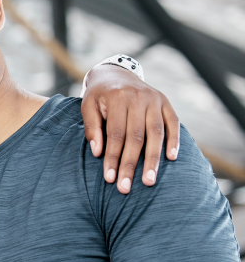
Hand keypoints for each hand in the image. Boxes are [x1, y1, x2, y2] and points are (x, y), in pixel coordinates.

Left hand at [81, 65, 179, 193]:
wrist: (115, 73)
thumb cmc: (98, 96)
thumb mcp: (88, 106)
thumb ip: (92, 128)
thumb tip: (97, 152)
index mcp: (117, 98)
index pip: (116, 134)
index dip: (113, 157)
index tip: (110, 178)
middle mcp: (139, 98)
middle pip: (136, 137)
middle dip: (131, 164)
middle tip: (126, 187)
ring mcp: (155, 100)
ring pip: (156, 134)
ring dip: (153, 159)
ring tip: (149, 181)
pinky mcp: (166, 103)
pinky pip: (174, 123)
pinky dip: (174, 141)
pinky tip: (171, 159)